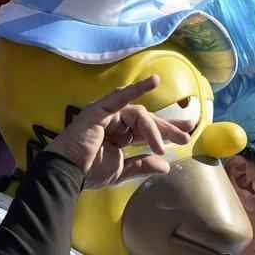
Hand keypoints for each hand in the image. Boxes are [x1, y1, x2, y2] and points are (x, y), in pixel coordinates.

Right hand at [44, 75, 190, 188]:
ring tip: (161, 145)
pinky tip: (153, 81)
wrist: (68, 173)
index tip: (185, 136)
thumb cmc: (89, 172)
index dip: (166, 131)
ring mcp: (108, 114)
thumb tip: (165, 166)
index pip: (147, 130)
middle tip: (185, 134)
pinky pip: (121, 97)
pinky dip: (136, 89)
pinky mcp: (101, 110)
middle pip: (147, 120)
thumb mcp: (121, 170)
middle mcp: (116, 122)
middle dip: (167, 127)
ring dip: (153, 129)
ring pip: (139, 115)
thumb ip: (141, 165)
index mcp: (120, 136)